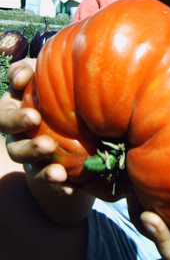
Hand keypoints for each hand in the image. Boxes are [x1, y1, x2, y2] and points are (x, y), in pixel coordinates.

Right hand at [0, 59, 71, 189]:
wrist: (72, 106)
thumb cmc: (51, 82)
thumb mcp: (39, 71)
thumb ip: (26, 70)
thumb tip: (22, 77)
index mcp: (11, 112)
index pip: (4, 118)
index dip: (15, 119)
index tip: (34, 117)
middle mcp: (16, 137)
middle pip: (14, 148)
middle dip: (29, 148)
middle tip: (46, 146)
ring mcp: (32, 156)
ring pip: (31, 169)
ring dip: (44, 172)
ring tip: (59, 173)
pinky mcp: (48, 169)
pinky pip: (52, 183)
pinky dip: (60, 186)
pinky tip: (71, 188)